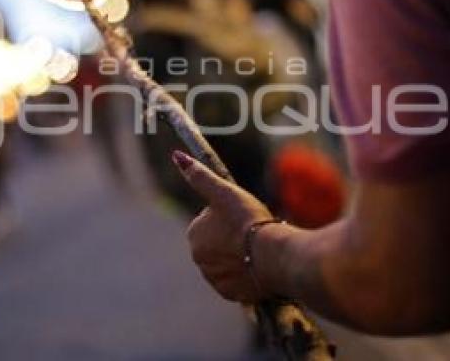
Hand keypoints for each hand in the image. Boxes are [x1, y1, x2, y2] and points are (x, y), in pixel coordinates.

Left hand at [171, 150, 273, 301]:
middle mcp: (198, 258)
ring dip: (238, 257)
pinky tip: (257, 267)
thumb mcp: (224, 191)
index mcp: (194, 234)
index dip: (228, 218)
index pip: (210, 223)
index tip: (243, 219)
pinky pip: (236, 282)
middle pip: (217, 244)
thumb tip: (176, 156)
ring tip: (256, 251)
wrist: (272, 255)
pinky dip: (245, 275)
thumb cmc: (248, 220)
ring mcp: (213, 278)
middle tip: (251, 235)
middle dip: (231, 240)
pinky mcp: (230, 293)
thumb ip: (199, 175)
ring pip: (226, 263)